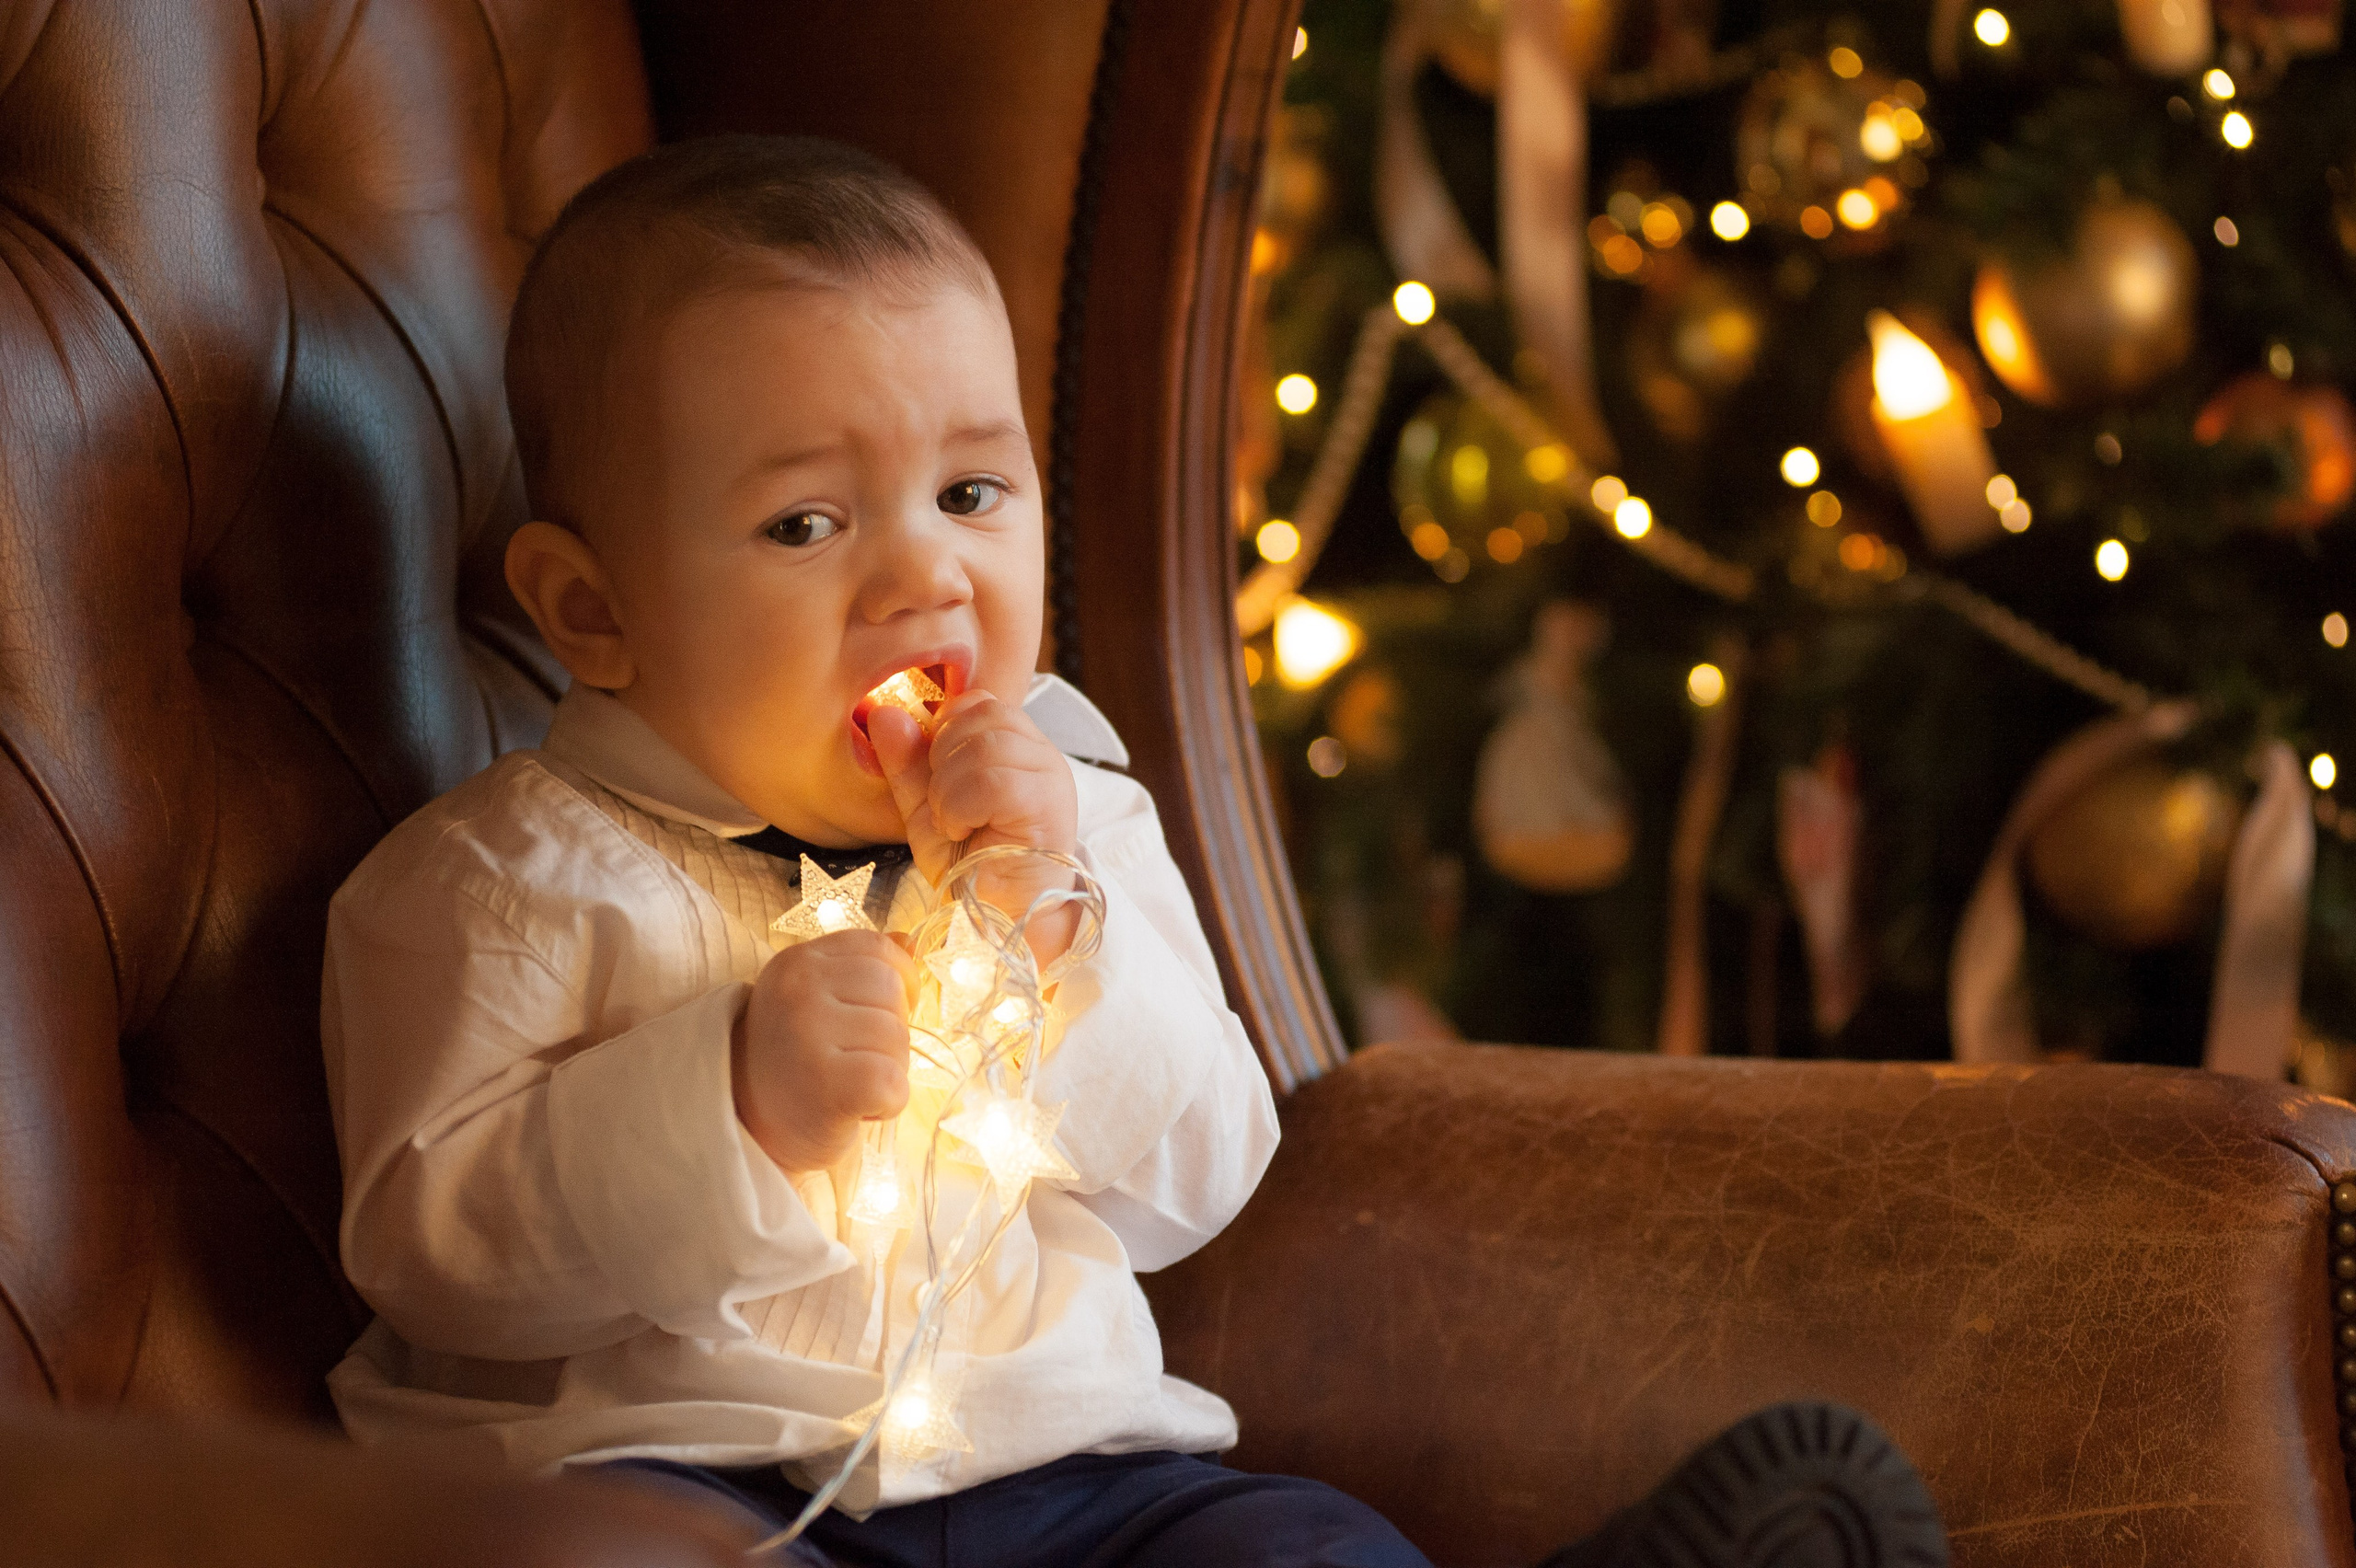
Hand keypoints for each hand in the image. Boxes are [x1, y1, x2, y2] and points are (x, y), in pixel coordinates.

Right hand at [732, 930, 915, 1173]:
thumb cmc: (793, 1062)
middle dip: (889, 1032)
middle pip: (893, 993)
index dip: (898, 981)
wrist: (746, 1126)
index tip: (875, 1015)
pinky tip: (858, 1108)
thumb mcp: (817, 1001)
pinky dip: (889, 1103)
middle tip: (851, 1060)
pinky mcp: (827, 1083)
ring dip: (888, 1069)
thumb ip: (860, 969)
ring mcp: (808, 1034)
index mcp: (796, 962)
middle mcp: (797, 990)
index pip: (878, 949)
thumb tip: (912, 941)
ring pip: (898, 1038)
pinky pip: (894, 1083)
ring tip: (848, 1084)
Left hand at [869, 693, 1081, 960]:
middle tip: (945, 808)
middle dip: (943, 761)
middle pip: (982, 714)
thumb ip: (905, 762)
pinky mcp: (1049, 805)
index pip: (978, 702)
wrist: (995, 920)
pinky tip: (963, 830)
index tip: (937, 782)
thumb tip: (884, 713)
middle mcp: (1041, 753)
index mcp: (1017, 746)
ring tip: (953, 823)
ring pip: (984, 744)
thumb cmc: (969, 867)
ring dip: (948, 789)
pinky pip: (991, 779)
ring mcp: (1050, 777)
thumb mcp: (925, 807)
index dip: (944, 734)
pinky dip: (961, 806)